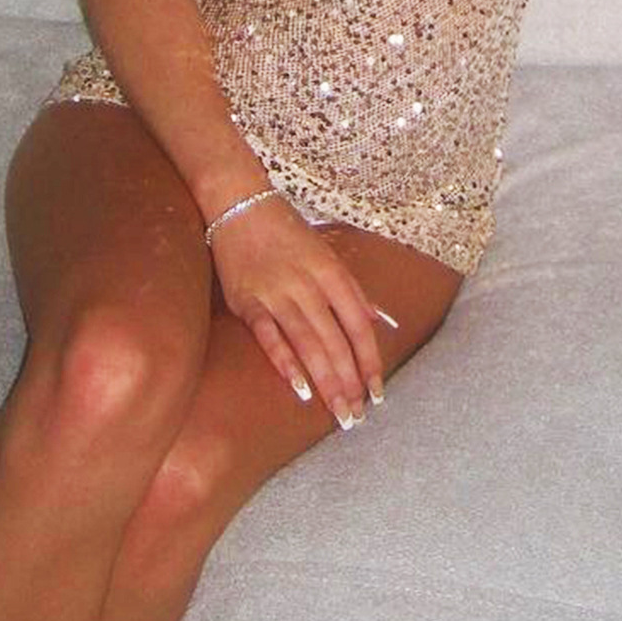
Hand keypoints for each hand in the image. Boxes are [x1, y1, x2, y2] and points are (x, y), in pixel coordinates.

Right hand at [208, 194, 385, 428]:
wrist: (239, 203)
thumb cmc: (286, 230)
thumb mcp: (327, 253)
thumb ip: (354, 290)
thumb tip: (382, 321)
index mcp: (332, 272)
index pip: (359, 325)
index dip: (370, 361)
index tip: (377, 392)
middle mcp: (308, 284)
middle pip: (335, 340)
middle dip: (349, 382)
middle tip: (356, 417)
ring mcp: (276, 293)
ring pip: (308, 343)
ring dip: (325, 380)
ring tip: (337, 411)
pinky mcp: (247, 300)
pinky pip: (269, 336)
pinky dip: (284, 362)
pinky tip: (298, 389)